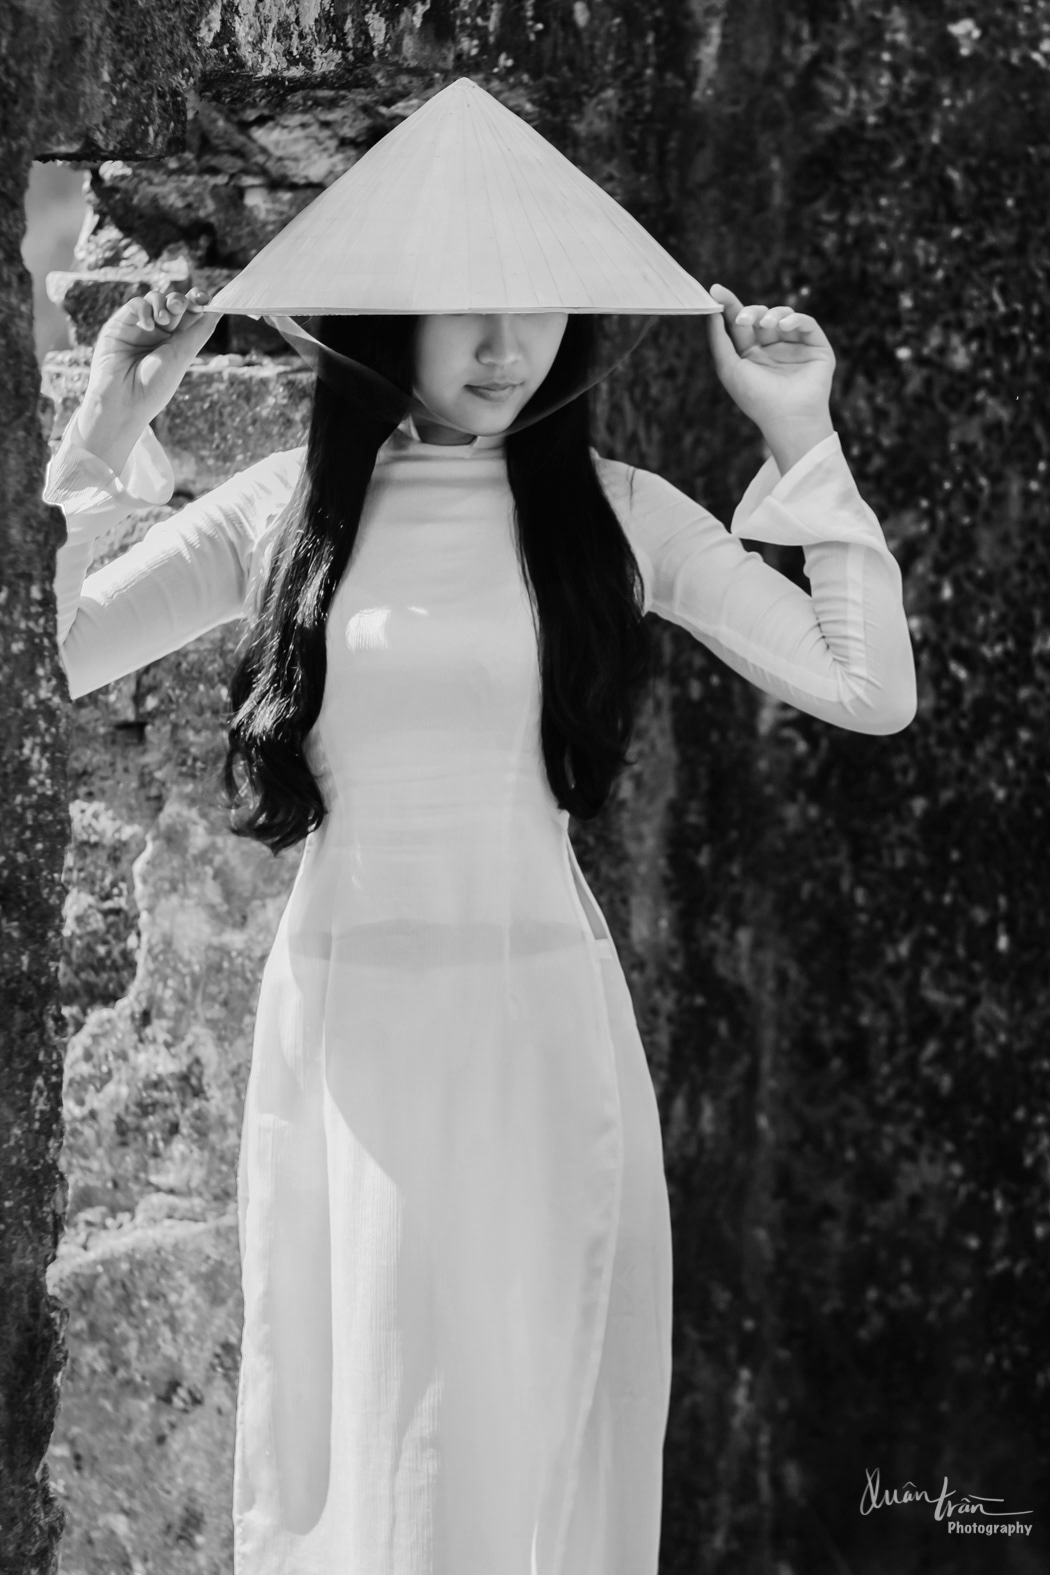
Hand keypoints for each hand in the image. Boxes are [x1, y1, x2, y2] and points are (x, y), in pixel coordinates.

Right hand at [76, 287, 219, 475]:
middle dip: (180, 300)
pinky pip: (134, 304)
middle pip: (174, 304)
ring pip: (154, 299)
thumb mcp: (182, 356)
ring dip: (162, 303)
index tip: (204, 299)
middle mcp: (159, 334)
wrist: (124, 401)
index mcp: (177, 343)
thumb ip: (199, 331)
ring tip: (163, 320)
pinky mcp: (119, 325)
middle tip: (179, 306)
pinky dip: (143, 309)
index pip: (190, 315)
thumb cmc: (154, 386)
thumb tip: (219, 310)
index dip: (198, 302)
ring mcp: (139, 328)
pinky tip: (148, 325)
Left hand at [706, 282, 835, 473]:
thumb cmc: (756, 398)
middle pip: (761, 315)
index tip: (716, 290)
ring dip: (772, 315)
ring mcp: (796, 347)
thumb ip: (718, 339)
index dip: (730, 305)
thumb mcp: (729, 367)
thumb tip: (712, 310)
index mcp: (752, 354)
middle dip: (751, 312)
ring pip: (783, 315)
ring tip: (768, 325)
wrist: (787, 418)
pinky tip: (784, 326)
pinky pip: (806, 323)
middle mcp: (774, 348)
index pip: (740, 323)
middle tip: (744, 319)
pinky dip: (795, 319)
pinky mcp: (817, 347)